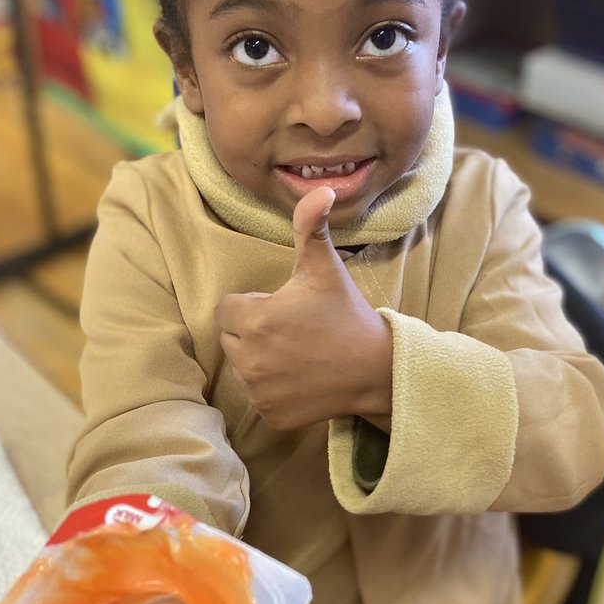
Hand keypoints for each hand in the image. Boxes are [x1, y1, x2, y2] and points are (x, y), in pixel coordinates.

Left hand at [216, 185, 392, 431]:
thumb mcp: (326, 269)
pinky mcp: (270, 415)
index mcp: (255, 320)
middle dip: (252, 332)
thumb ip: (311, 228)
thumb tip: (321, 188)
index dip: (252, 304)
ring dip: (260, 360)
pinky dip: (273, 391)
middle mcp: (250, 359)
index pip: (227, 309)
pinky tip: (300, 379)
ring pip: (242, 368)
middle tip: (292, 330)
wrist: (376, 370)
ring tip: (297, 353)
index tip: (283, 307)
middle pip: (230, 339)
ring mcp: (259, 391)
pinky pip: (258, 397)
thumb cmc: (347, 315)